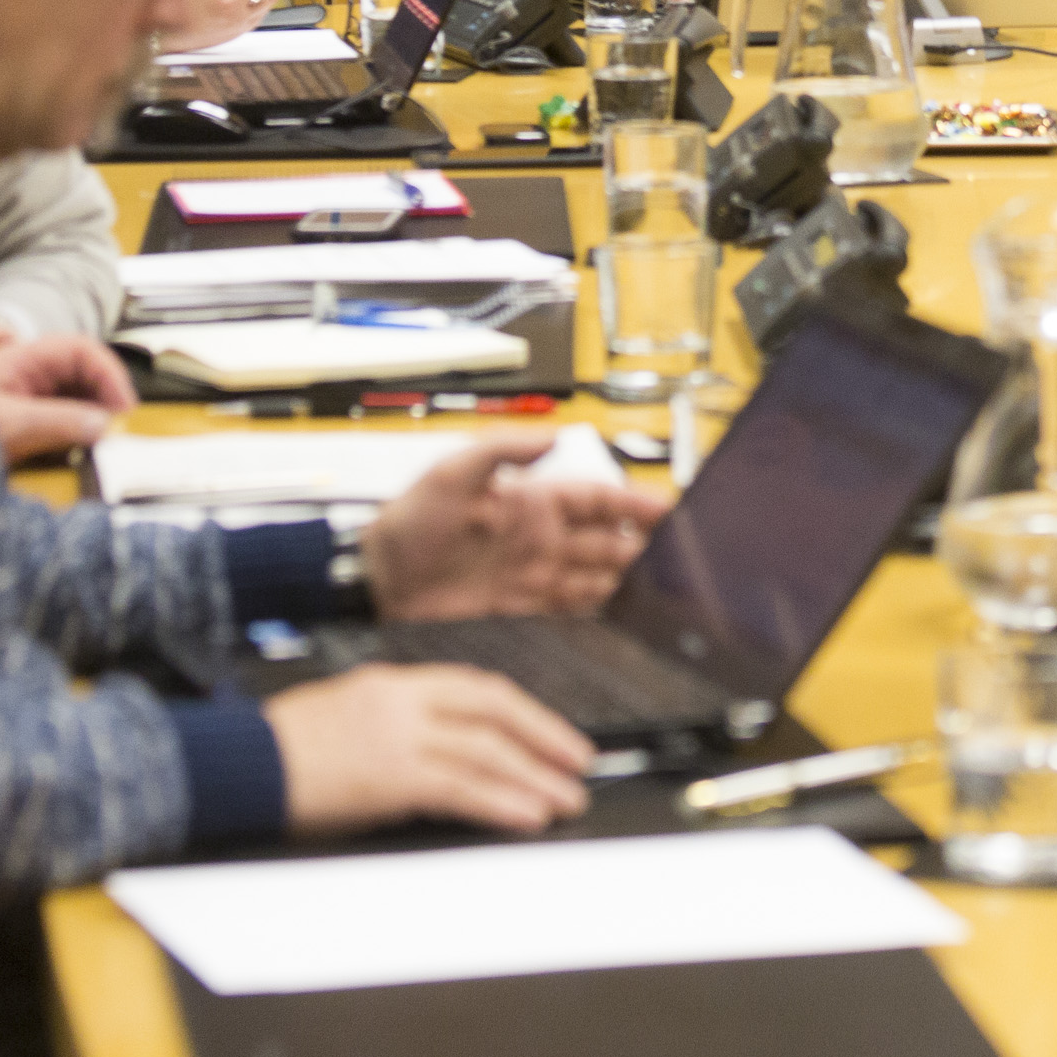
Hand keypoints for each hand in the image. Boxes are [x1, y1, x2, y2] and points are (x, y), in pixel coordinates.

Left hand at [0, 331, 135, 465]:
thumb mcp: (7, 424)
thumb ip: (57, 422)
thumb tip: (103, 425)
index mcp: (23, 360)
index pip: (81, 351)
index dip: (109, 373)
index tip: (123, 405)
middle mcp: (29, 375)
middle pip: (85, 375)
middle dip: (107, 398)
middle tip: (120, 428)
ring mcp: (29, 399)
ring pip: (79, 399)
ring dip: (96, 418)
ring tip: (105, 443)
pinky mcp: (28, 425)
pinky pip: (65, 423)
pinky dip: (80, 436)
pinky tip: (82, 452)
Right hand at [265, 663, 595, 836]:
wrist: (235, 763)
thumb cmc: (279, 749)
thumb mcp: (344, 714)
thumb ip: (396, 724)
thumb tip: (445, 753)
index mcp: (392, 681)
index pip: (475, 687)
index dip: (524, 711)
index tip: (552, 732)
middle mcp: (402, 701)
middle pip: (494, 710)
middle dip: (545, 738)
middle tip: (579, 764)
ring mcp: (398, 736)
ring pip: (488, 752)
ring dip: (535, 779)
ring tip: (566, 800)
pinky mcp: (390, 776)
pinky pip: (463, 787)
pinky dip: (502, 801)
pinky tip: (527, 814)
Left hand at [363, 432, 667, 621]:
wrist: (374, 581)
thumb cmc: (406, 524)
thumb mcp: (450, 474)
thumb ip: (501, 451)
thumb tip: (552, 435)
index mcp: (530, 503)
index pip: (597, 502)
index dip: (634, 506)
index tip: (670, 512)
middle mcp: (539, 540)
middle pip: (607, 544)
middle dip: (644, 552)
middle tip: (681, 564)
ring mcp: (532, 577)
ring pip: (595, 580)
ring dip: (627, 587)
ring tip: (663, 596)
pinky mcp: (519, 611)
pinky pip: (570, 613)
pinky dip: (597, 616)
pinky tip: (621, 622)